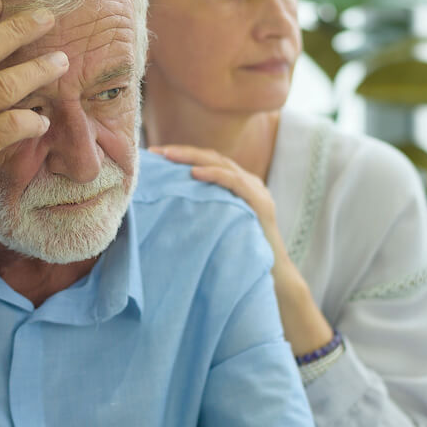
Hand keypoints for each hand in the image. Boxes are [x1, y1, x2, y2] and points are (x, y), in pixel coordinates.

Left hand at [148, 144, 290, 270]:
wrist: (272, 276)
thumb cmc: (238, 254)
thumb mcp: (216, 225)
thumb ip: (202, 209)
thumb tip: (166, 205)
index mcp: (238, 185)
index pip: (209, 162)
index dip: (183, 156)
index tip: (155, 155)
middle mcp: (248, 183)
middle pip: (213, 158)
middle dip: (182, 152)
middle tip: (155, 151)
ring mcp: (256, 190)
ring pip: (222, 164)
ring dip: (193, 158)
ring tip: (168, 155)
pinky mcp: (260, 203)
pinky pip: (235, 182)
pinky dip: (214, 175)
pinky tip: (194, 173)